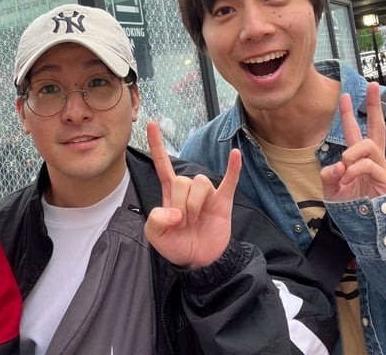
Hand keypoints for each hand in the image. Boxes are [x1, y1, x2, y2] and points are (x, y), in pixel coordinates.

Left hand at [144, 121, 241, 267]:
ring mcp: (206, 194)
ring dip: (195, 204)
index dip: (156, 144)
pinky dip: (233, 168)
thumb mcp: (155, 236)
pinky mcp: (223, 201)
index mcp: (169, 191)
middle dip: (179, 203)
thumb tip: (174, 212)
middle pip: (182, 180)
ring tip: (195, 220)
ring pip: (200, 183)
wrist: (199, 261)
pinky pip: (229, 181)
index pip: (162, 163)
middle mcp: (187, 188)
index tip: (151, 124)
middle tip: (182, 223)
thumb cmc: (176, 244)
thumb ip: (155, 221)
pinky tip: (235, 155)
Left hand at [320, 82, 385, 200]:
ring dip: (352, 153)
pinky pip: (368, 165)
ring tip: (345, 168)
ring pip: (369, 145)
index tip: (345, 95)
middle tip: (374, 85)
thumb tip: (337, 164)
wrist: (363, 228)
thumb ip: (328, 174)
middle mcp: (374, 160)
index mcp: (360, 159)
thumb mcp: (331, 189)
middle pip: (378, 128)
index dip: (350, 114)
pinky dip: (355, 170)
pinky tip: (349, 179)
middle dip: (375, 106)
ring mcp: (383, 169)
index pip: (355, 132)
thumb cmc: (351, 208)